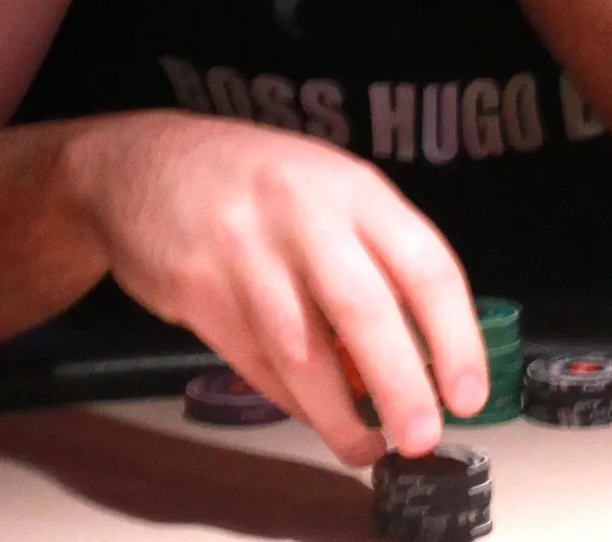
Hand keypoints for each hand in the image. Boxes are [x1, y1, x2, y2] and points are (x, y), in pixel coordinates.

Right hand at [66, 110, 487, 464]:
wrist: (142, 165)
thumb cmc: (255, 180)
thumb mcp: (326, 187)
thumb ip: (372, 252)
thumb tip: (427, 348)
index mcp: (349, 186)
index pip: (421, 259)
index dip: (453, 332)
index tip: (470, 390)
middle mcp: (301, 212)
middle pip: (363, 309)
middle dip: (400, 384)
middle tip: (422, 435)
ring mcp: (245, 252)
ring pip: (304, 352)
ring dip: (341, 414)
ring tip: (368, 446)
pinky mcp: (198, 293)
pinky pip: (257, 365)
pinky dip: (292, 402)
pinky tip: (314, 416)